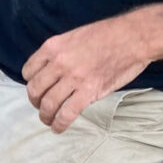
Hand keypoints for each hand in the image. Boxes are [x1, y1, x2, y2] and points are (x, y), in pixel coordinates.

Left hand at [22, 17, 151, 132]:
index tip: (38, 88)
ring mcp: (73, 78)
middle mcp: (59, 62)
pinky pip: (67, 113)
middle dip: (35, 102)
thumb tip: (53, 71)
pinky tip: (58, 128)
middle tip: (41, 106)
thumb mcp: (74, 36)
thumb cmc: (108, 34)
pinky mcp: (88, 92)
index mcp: (53, 46)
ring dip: (45, 116)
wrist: (134, 37)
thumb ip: (60, 53)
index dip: (31, 83)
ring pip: (48, 104)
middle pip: (35, 90)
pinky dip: (59, 124)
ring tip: (48, 120)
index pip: (28, 71)